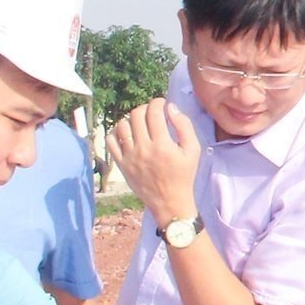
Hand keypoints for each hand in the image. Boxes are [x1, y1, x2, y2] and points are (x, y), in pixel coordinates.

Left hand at [109, 99, 201, 228]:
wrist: (169, 201)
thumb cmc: (184, 175)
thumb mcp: (193, 150)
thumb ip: (184, 126)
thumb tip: (171, 107)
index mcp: (162, 144)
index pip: (154, 112)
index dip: (158, 102)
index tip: (162, 104)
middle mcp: (143, 148)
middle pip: (136, 115)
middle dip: (145, 108)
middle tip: (152, 113)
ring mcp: (129, 156)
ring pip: (122, 126)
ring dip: (131, 119)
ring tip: (140, 123)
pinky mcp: (121, 164)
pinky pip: (111, 141)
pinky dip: (116, 133)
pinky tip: (127, 134)